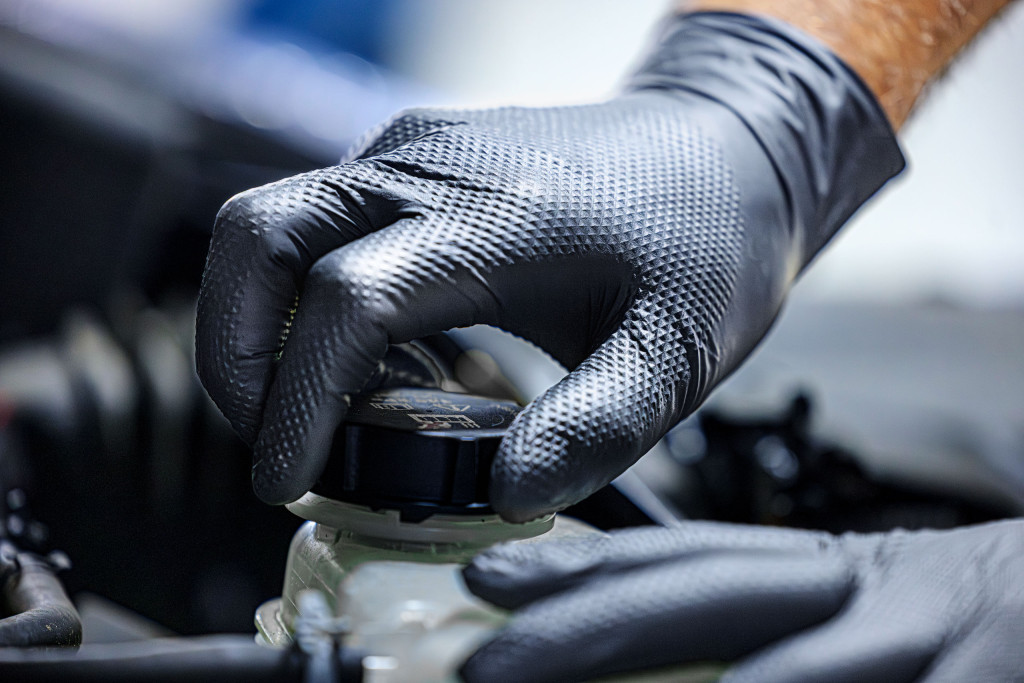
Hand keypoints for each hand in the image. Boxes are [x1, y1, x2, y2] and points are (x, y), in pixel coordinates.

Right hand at [195, 13, 901, 519]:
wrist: (727, 147)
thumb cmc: (708, 242)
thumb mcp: (674, 351)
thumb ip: (591, 428)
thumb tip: (500, 496)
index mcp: (492, 218)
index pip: (345, 302)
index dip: (296, 401)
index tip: (288, 478)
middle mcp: (430, 167)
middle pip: (257, 237)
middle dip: (229, 350)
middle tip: (265, 439)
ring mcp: (413, 152)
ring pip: (271, 222)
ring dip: (254, 319)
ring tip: (300, 407)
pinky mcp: (413, 158)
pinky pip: (318, 219)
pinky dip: (299, 293)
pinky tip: (355, 356)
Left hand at [461, 519, 1023, 681]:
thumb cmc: (962, 632)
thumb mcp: (862, 610)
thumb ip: (765, 622)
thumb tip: (640, 649)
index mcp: (829, 567)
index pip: (687, 555)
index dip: (582, 567)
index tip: (489, 580)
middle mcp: (867, 593)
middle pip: (705, 599)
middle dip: (586, 632)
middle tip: (483, 668)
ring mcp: (924, 646)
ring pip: (775, 679)